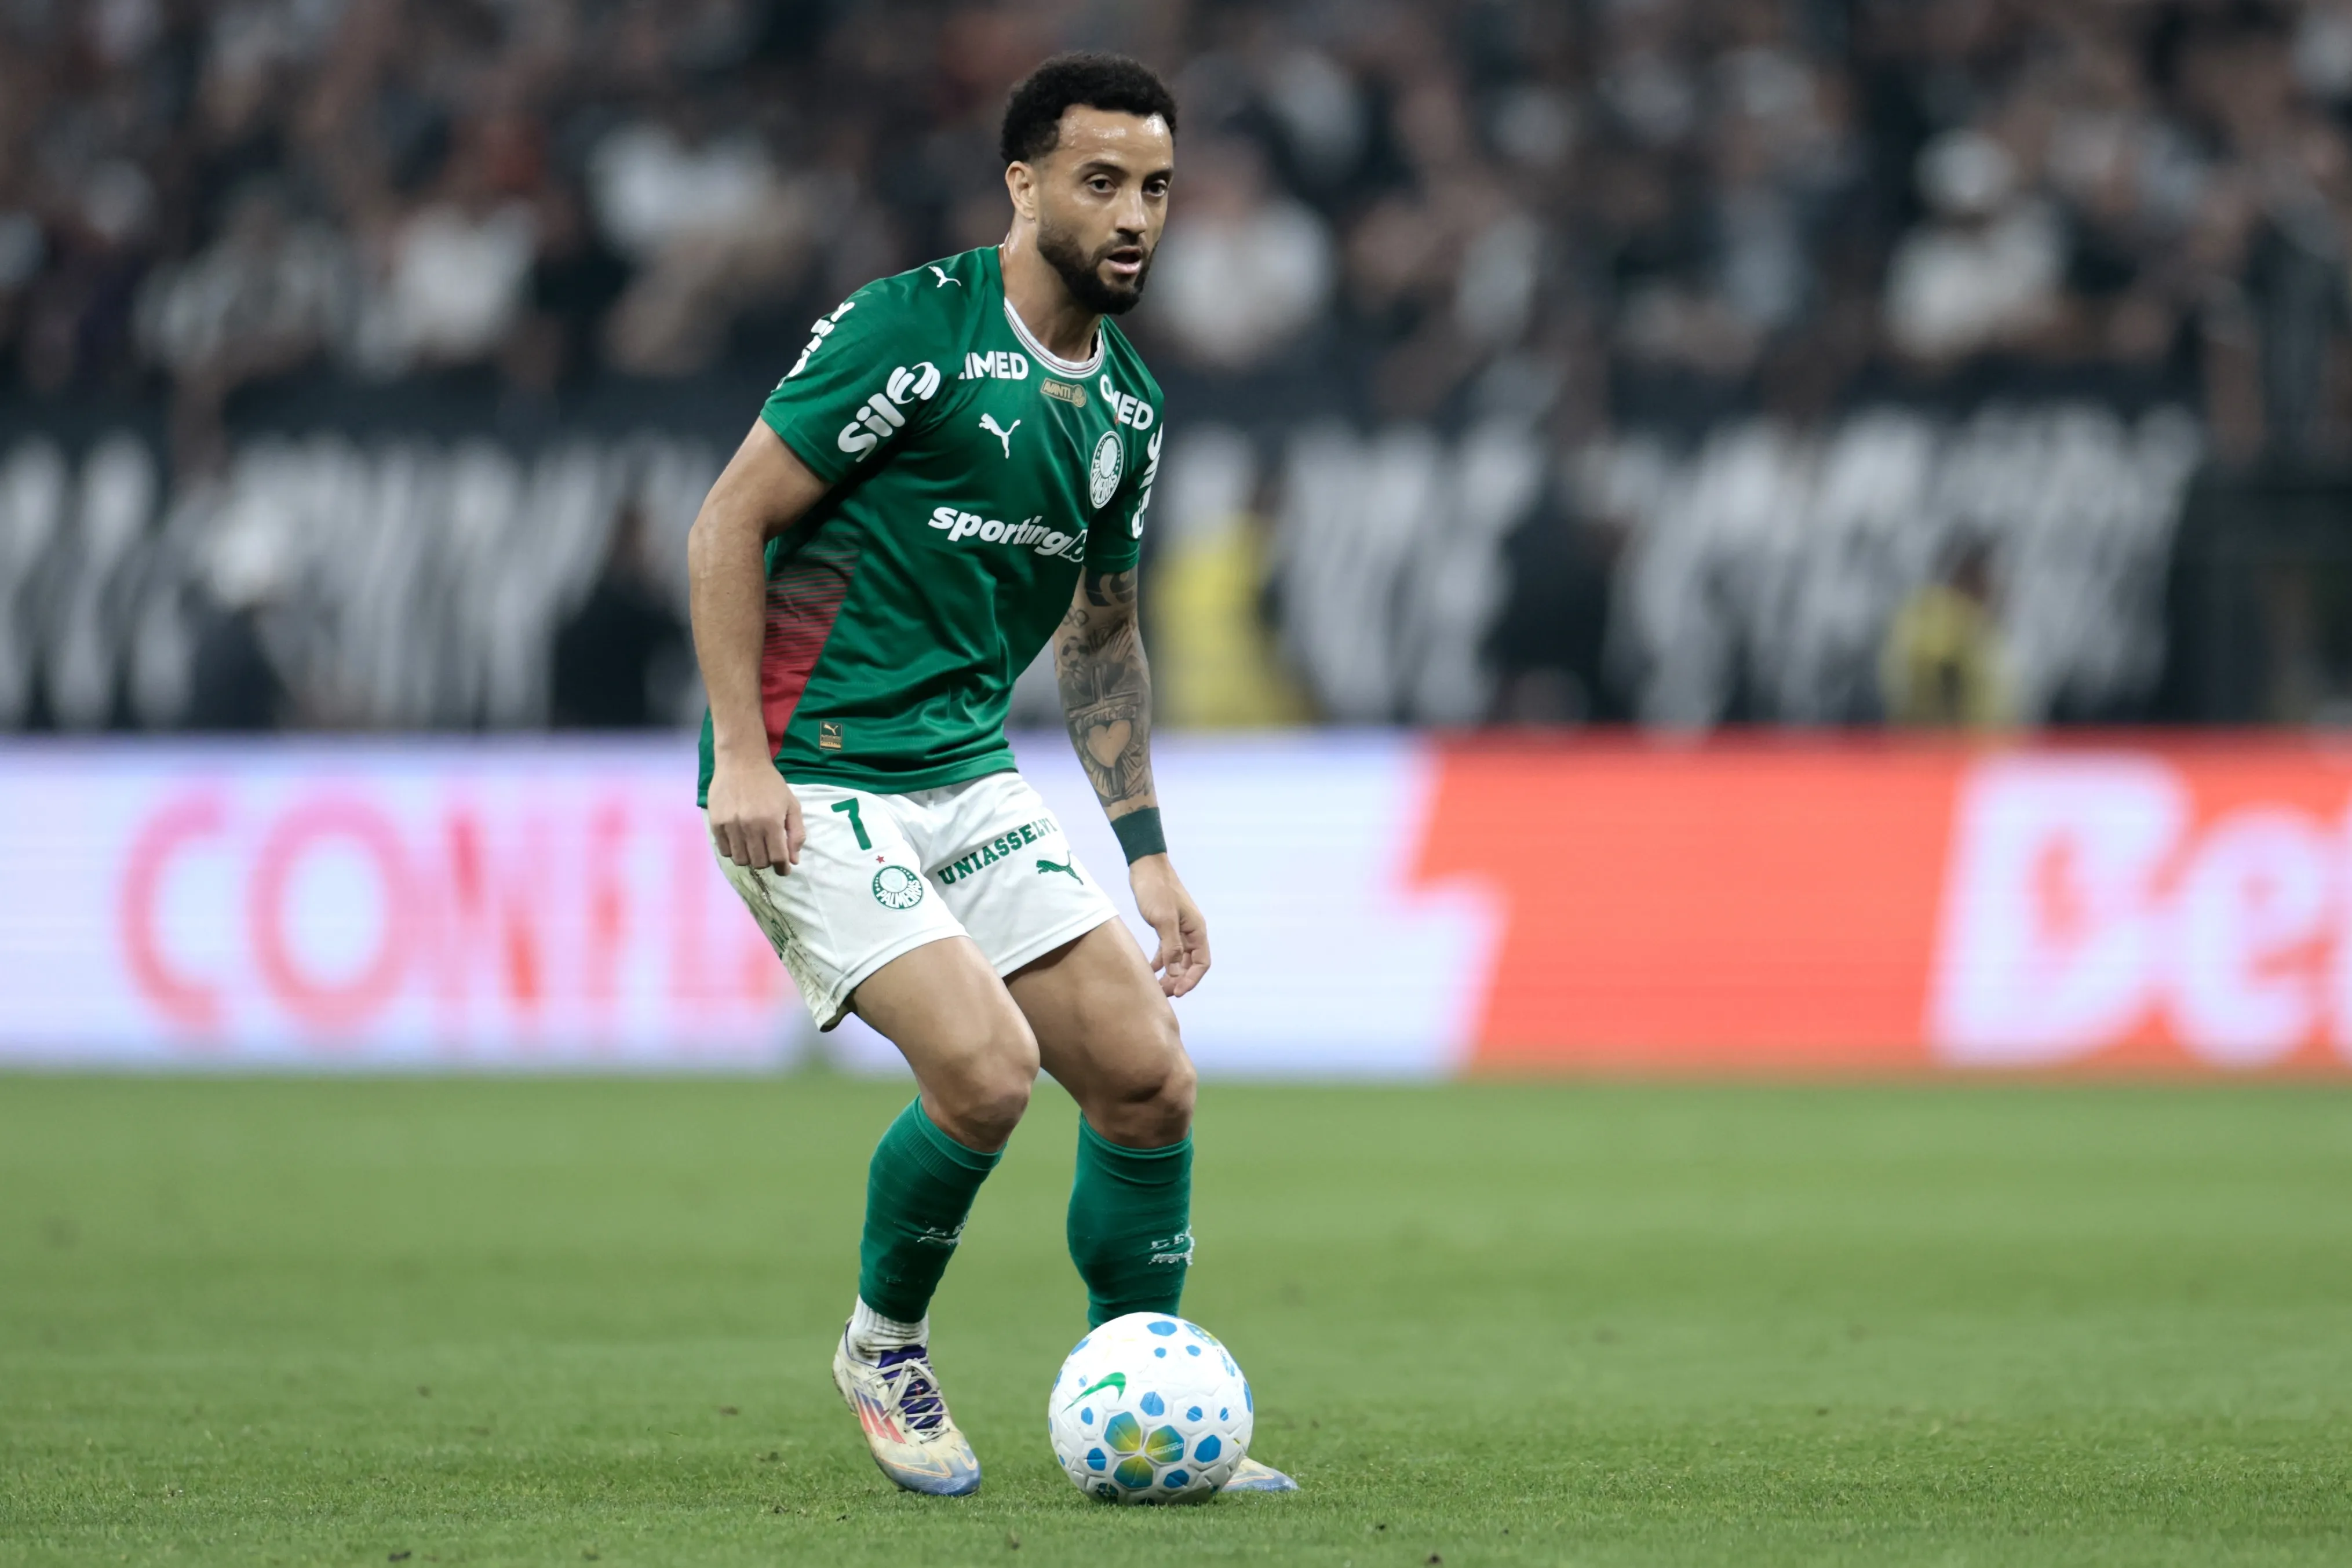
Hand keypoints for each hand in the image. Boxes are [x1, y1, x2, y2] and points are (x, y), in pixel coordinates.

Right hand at [706, 751, 803, 872]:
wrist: (741, 762)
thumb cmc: (770, 783)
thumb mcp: (791, 804)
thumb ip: (796, 832)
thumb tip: (793, 860)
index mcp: (771, 822)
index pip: (777, 858)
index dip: (783, 868)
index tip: (784, 869)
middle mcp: (750, 826)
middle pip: (759, 862)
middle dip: (767, 862)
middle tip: (768, 853)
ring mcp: (731, 825)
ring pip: (740, 859)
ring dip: (749, 859)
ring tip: (753, 848)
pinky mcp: (716, 823)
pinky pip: (724, 850)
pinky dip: (733, 851)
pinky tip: (739, 842)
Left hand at [1129, 854, 1209, 996]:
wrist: (1146, 867)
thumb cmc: (1156, 890)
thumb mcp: (1164, 920)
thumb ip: (1171, 947)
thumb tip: (1174, 973)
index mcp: (1197, 930)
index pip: (1201, 963)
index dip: (1191, 980)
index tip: (1176, 992)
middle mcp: (1191, 931)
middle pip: (1190, 964)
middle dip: (1178, 980)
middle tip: (1162, 994)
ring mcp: (1179, 929)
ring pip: (1178, 959)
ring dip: (1170, 974)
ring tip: (1156, 987)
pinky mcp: (1166, 926)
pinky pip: (1168, 950)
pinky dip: (1161, 961)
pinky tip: (1150, 970)